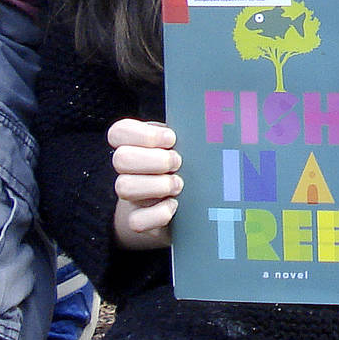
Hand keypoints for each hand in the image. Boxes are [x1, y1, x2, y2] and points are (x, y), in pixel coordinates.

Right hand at [108, 118, 180, 249]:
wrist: (189, 203)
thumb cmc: (191, 163)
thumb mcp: (190, 142)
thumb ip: (193, 131)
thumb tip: (220, 118)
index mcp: (137, 144)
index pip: (118, 132)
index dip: (143, 135)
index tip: (172, 138)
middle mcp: (129, 170)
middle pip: (120, 159)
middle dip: (155, 160)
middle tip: (179, 162)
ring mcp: (132, 197)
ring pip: (123, 187)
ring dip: (157, 184)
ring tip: (180, 184)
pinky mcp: (139, 221)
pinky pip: (136, 221)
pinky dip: (158, 214)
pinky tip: (175, 206)